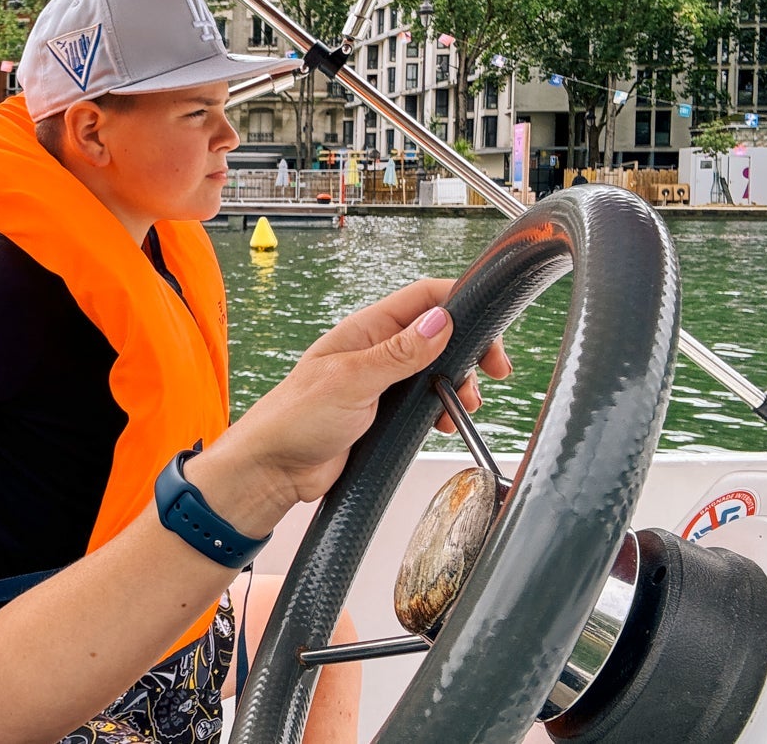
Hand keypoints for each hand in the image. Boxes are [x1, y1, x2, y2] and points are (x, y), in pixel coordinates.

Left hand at [190, 279, 508, 532]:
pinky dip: (443, 408)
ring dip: (459, 383)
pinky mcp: (383, 412)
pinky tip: (446, 422)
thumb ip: (399, 353)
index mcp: (366, 329)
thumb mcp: (352, 381)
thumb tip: (441, 321)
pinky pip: (424, 401)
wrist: (273, 469)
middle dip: (470, 350)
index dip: (463, 304)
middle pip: (439, 333)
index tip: (490, 331)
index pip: (424, 297)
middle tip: (493, 373)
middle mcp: (376, 350)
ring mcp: (381, 381)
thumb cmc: (294, 418)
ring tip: (465, 404)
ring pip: (436, 369)